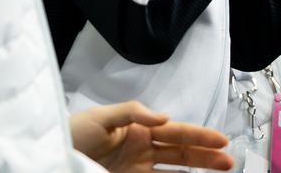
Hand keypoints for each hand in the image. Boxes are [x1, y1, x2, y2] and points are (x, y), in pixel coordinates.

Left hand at [69, 102, 232, 171]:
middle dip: (206, 156)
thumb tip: (165, 117)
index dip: (199, 136)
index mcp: (139, 129)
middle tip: (228, 161)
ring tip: (220, 171)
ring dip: (197, 172)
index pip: (176, 132)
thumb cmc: (73, 133)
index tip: (221, 140)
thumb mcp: (101, 118)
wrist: (52, 155)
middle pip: (181, 153)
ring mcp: (138, 170)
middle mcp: (143, 149)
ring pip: (175, 172)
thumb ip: (133, 113)